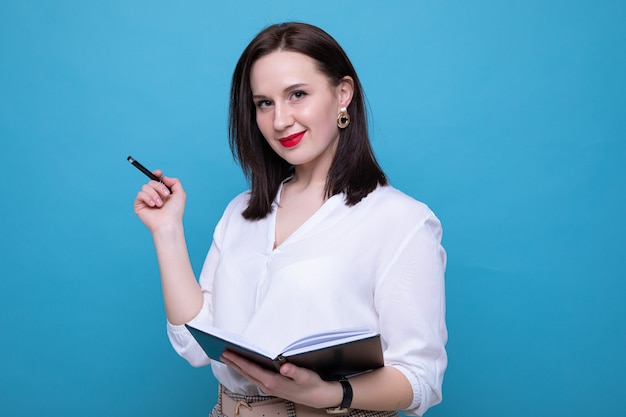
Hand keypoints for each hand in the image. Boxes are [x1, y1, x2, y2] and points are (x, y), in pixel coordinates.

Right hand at [133, 169, 185, 232]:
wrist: (168, 223)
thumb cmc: (175, 211)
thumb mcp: (180, 194)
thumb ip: (175, 182)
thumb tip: (164, 177)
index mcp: (163, 193)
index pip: (156, 180)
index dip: (156, 174)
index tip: (159, 173)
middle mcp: (154, 196)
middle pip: (151, 181)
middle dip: (159, 186)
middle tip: (166, 195)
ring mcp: (146, 200)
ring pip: (145, 187)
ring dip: (154, 194)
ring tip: (160, 204)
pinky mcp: (139, 205)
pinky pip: (140, 194)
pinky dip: (148, 198)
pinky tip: (153, 205)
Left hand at [220, 351, 341, 408]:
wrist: (317, 396)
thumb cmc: (311, 384)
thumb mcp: (305, 376)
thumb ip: (294, 371)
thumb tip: (283, 366)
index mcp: (273, 381)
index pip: (251, 369)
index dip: (238, 360)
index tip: (228, 353)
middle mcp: (268, 385)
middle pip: (246, 372)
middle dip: (233, 362)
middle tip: (222, 352)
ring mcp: (269, 387)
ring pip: (248, 375)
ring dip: (238, 366)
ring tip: (229, 358)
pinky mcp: (272, 386)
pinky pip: (254, 377)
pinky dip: (246, 370)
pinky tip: (244, 366)